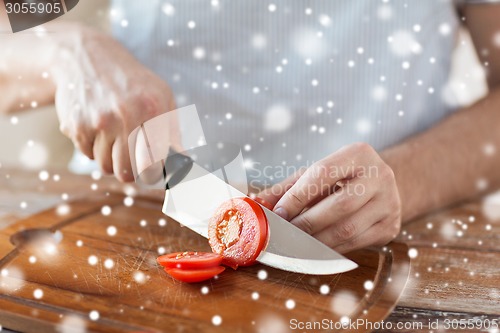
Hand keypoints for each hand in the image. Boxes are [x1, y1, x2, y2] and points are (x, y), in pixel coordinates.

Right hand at [50, 26, 175, 180]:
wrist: (87, 57)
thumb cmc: (132, 83)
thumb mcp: (161, 97)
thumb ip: (172, 132)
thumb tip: (181, 165)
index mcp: (152, 108)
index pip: (153, 163)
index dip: (152, 175)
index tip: (152, 174)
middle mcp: (124, 115)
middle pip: (126, 172)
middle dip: (130, 171)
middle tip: (132, 159)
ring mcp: (97, 121)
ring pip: (105, 166)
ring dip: (110, 159)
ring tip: (114, 137)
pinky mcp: (75, 125)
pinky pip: (87, 154)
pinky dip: (93, 148)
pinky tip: (97, 127)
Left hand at [257, 143, 400, 252]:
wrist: (380, 185)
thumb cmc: (339, 178)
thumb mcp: (314, 175)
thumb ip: (285, 189)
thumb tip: (254, 205)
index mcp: (358, 154)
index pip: (323, 173)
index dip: (297, 196)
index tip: (277, 214)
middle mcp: (380, 175)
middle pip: (339, 206)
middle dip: (306, 224)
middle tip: (283, 236)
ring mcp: (389, 202)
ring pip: (347, 230)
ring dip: (315, 242)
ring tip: (293, 245)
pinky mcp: (391, 226)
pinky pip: (356, 244)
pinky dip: (330, 250)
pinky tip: (314, 250)